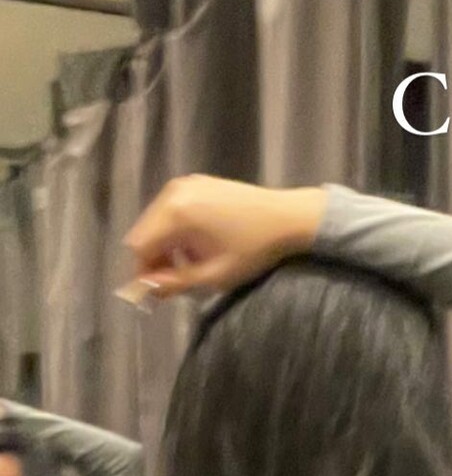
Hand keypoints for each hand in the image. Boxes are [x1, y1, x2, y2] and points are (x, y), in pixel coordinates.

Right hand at [124, 176, 327, 299]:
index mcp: (176, 213)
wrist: (287, 217)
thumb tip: (147, 289)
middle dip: (155, 259)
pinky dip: (176, 230)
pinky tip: (197, 244)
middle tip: (174, 282)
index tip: (156, 292)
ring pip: (157, 222)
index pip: (140, 246)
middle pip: (145, 232)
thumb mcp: (214, 275)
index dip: (143, 272)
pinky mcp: (196, 183)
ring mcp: (184, 184)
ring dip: (166, 246)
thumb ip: (176, 283)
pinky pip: (172, 210)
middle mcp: (173, 192)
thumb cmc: (254, 250)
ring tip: (191, 264)